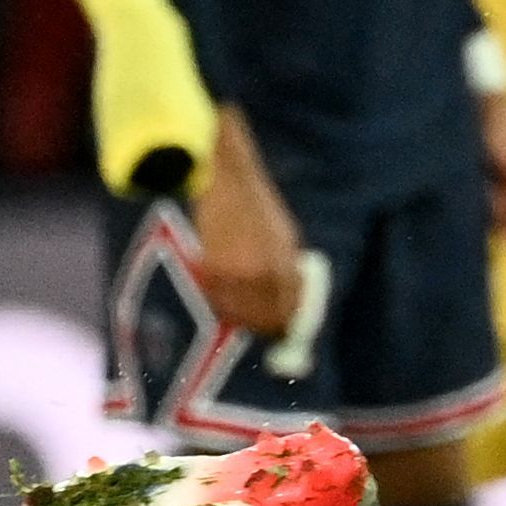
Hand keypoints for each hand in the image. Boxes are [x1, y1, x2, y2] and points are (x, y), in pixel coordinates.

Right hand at [194, 110, 304, 336]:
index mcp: (287, 261)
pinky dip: (216, 299)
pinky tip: (214, 292)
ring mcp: (240, 272)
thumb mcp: (281, 234)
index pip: (291, 308)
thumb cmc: (252, 203)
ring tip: (229, 307)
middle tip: (251, 325)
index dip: (284, 323)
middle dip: (260, 323)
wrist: (226, 176)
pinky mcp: (214, 268)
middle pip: (266, 316)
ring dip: (235, 314)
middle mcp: (267, 271)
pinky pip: (216, 298)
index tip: (278, 329)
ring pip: (238, 312)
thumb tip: (287, 298)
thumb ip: (283, 266)